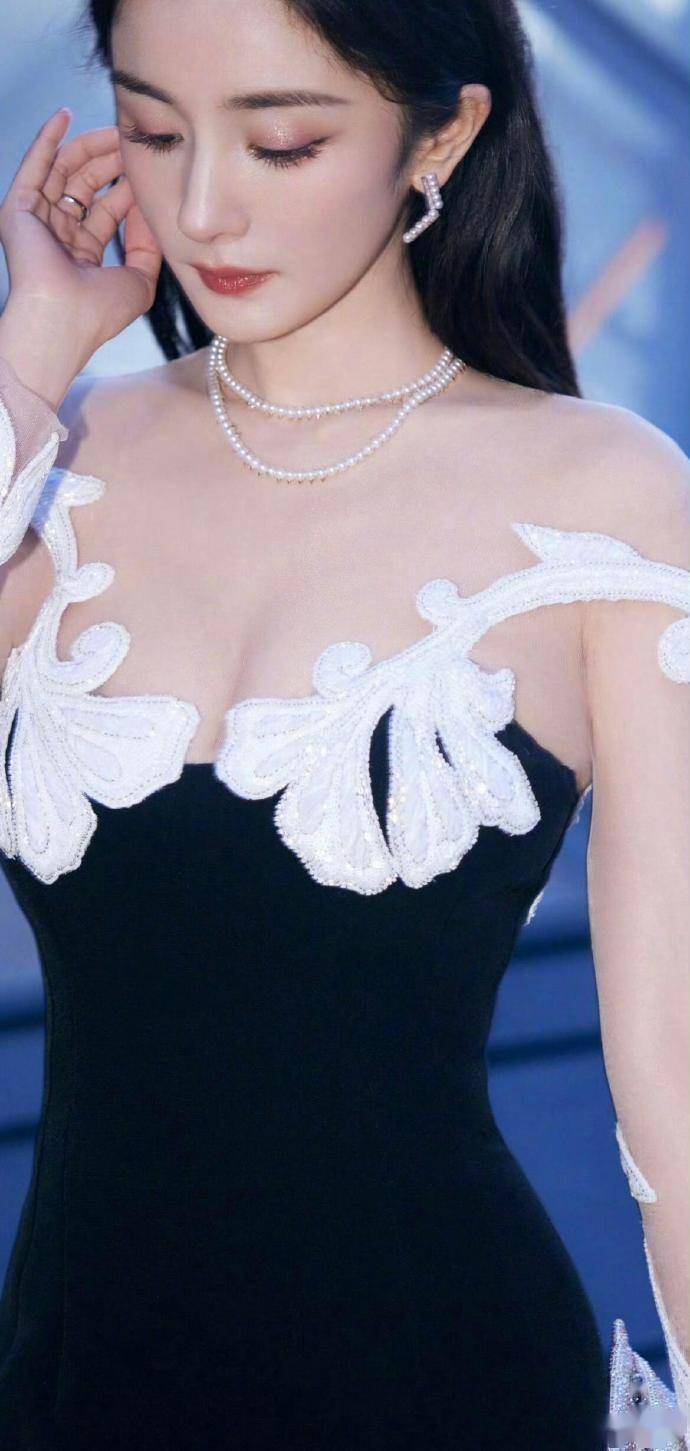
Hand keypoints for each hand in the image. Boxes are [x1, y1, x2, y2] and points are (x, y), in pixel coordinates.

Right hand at [0, 106, 162, 369]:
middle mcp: (57, 236)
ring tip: (115, 130)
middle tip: (134, 142)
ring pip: (64, 171)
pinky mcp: (19, 209)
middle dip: (111, 162)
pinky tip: (65, 115)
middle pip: (86, 186)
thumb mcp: (141, 280)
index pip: (106, 210)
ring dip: (89, 148)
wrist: (61, 322)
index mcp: (82, 255)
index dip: (128, 189)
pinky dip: (48, 139)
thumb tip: (149, 208)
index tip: (150, 170)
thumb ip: (149, 246)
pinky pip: (34, 166)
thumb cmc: (99, 313)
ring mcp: (37, 222)